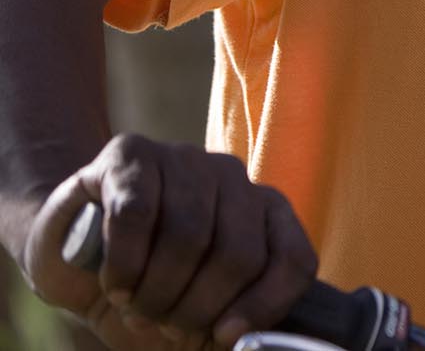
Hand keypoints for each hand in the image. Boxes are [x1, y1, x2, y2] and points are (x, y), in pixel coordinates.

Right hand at [19, 135, 316, 349]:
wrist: (69, 244)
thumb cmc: (144, 281)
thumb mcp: (192, 308)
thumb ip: (227, 319)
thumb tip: (240, 339)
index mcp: (265, 212)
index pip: (294, 260)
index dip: (264, 305)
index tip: (224, 335)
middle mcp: (234, 177)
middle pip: (239, 254)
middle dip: (197, 308)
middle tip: (164, 325)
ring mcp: (185, 159)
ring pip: (189, 235)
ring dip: (156, 291)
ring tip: (136, 307)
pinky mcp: (132, 153)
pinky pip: (136, 215)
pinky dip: (124, 264)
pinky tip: (114, 284)